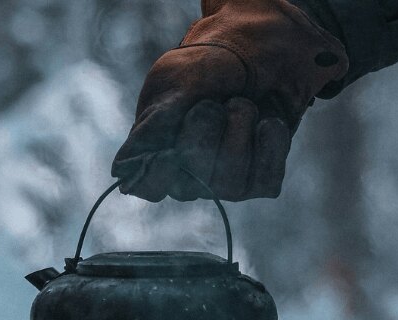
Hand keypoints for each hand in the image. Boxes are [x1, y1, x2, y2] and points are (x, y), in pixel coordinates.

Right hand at [112, 0, 347, 201]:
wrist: (256, 55)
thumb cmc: (206, 66)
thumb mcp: (177, 80)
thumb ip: (159, 121)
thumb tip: (125, 167)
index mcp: (153, 152)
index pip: (147, 186)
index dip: (159, 173)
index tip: (169, 150)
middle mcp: (186, 176)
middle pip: (193, 181)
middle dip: (205, 131)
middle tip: (212, 102)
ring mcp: (222, 184)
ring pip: (231, 183)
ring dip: (240, 130)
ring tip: (241, 104)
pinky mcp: (259, 182)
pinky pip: (267, 181)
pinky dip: (271, 144)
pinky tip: (267, 122)